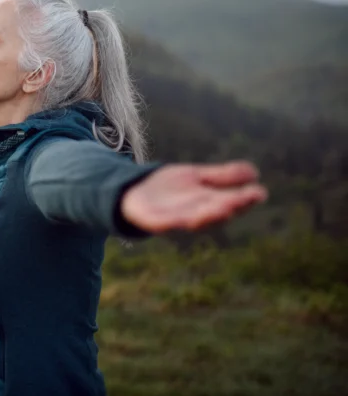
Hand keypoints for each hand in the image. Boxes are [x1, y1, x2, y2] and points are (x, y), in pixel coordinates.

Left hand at [120, 160, 267, 232]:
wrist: (134, 191)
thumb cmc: (169, 188)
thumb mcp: (197, 177)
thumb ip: (222, 176)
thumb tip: (254, 172)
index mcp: (207, 203)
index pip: (230, 202)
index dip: (245, 199)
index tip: (260, 192)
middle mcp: (194, 214)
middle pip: (214, 212)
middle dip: (229, 207)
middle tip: (244, 200)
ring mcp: (174, 219)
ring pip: (193, 220)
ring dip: (208, 216)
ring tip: (223, 207)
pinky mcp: (153, 221)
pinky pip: (164, 223)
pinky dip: (173, 221)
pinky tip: (183, 218)